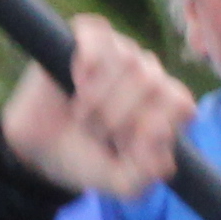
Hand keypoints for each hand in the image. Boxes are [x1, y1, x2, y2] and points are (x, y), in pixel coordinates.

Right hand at [0, 15, 195, 198]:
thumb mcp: (123, 182)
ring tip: (82, 116)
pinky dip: (88, 64)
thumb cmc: (89, 159)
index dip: (154, 127)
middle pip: (153, 83)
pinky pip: (99, 38)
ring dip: (99, 99)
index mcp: (165, 105)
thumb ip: (149, 171)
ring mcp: (119, 51)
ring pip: (128, 61)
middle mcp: (148, 73)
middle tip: (99, 134)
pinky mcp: (87, 37)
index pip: (182, 104)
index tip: (128, 148)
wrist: (39, 151)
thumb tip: (160, 133)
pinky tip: (76, 83)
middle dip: (121, 118)